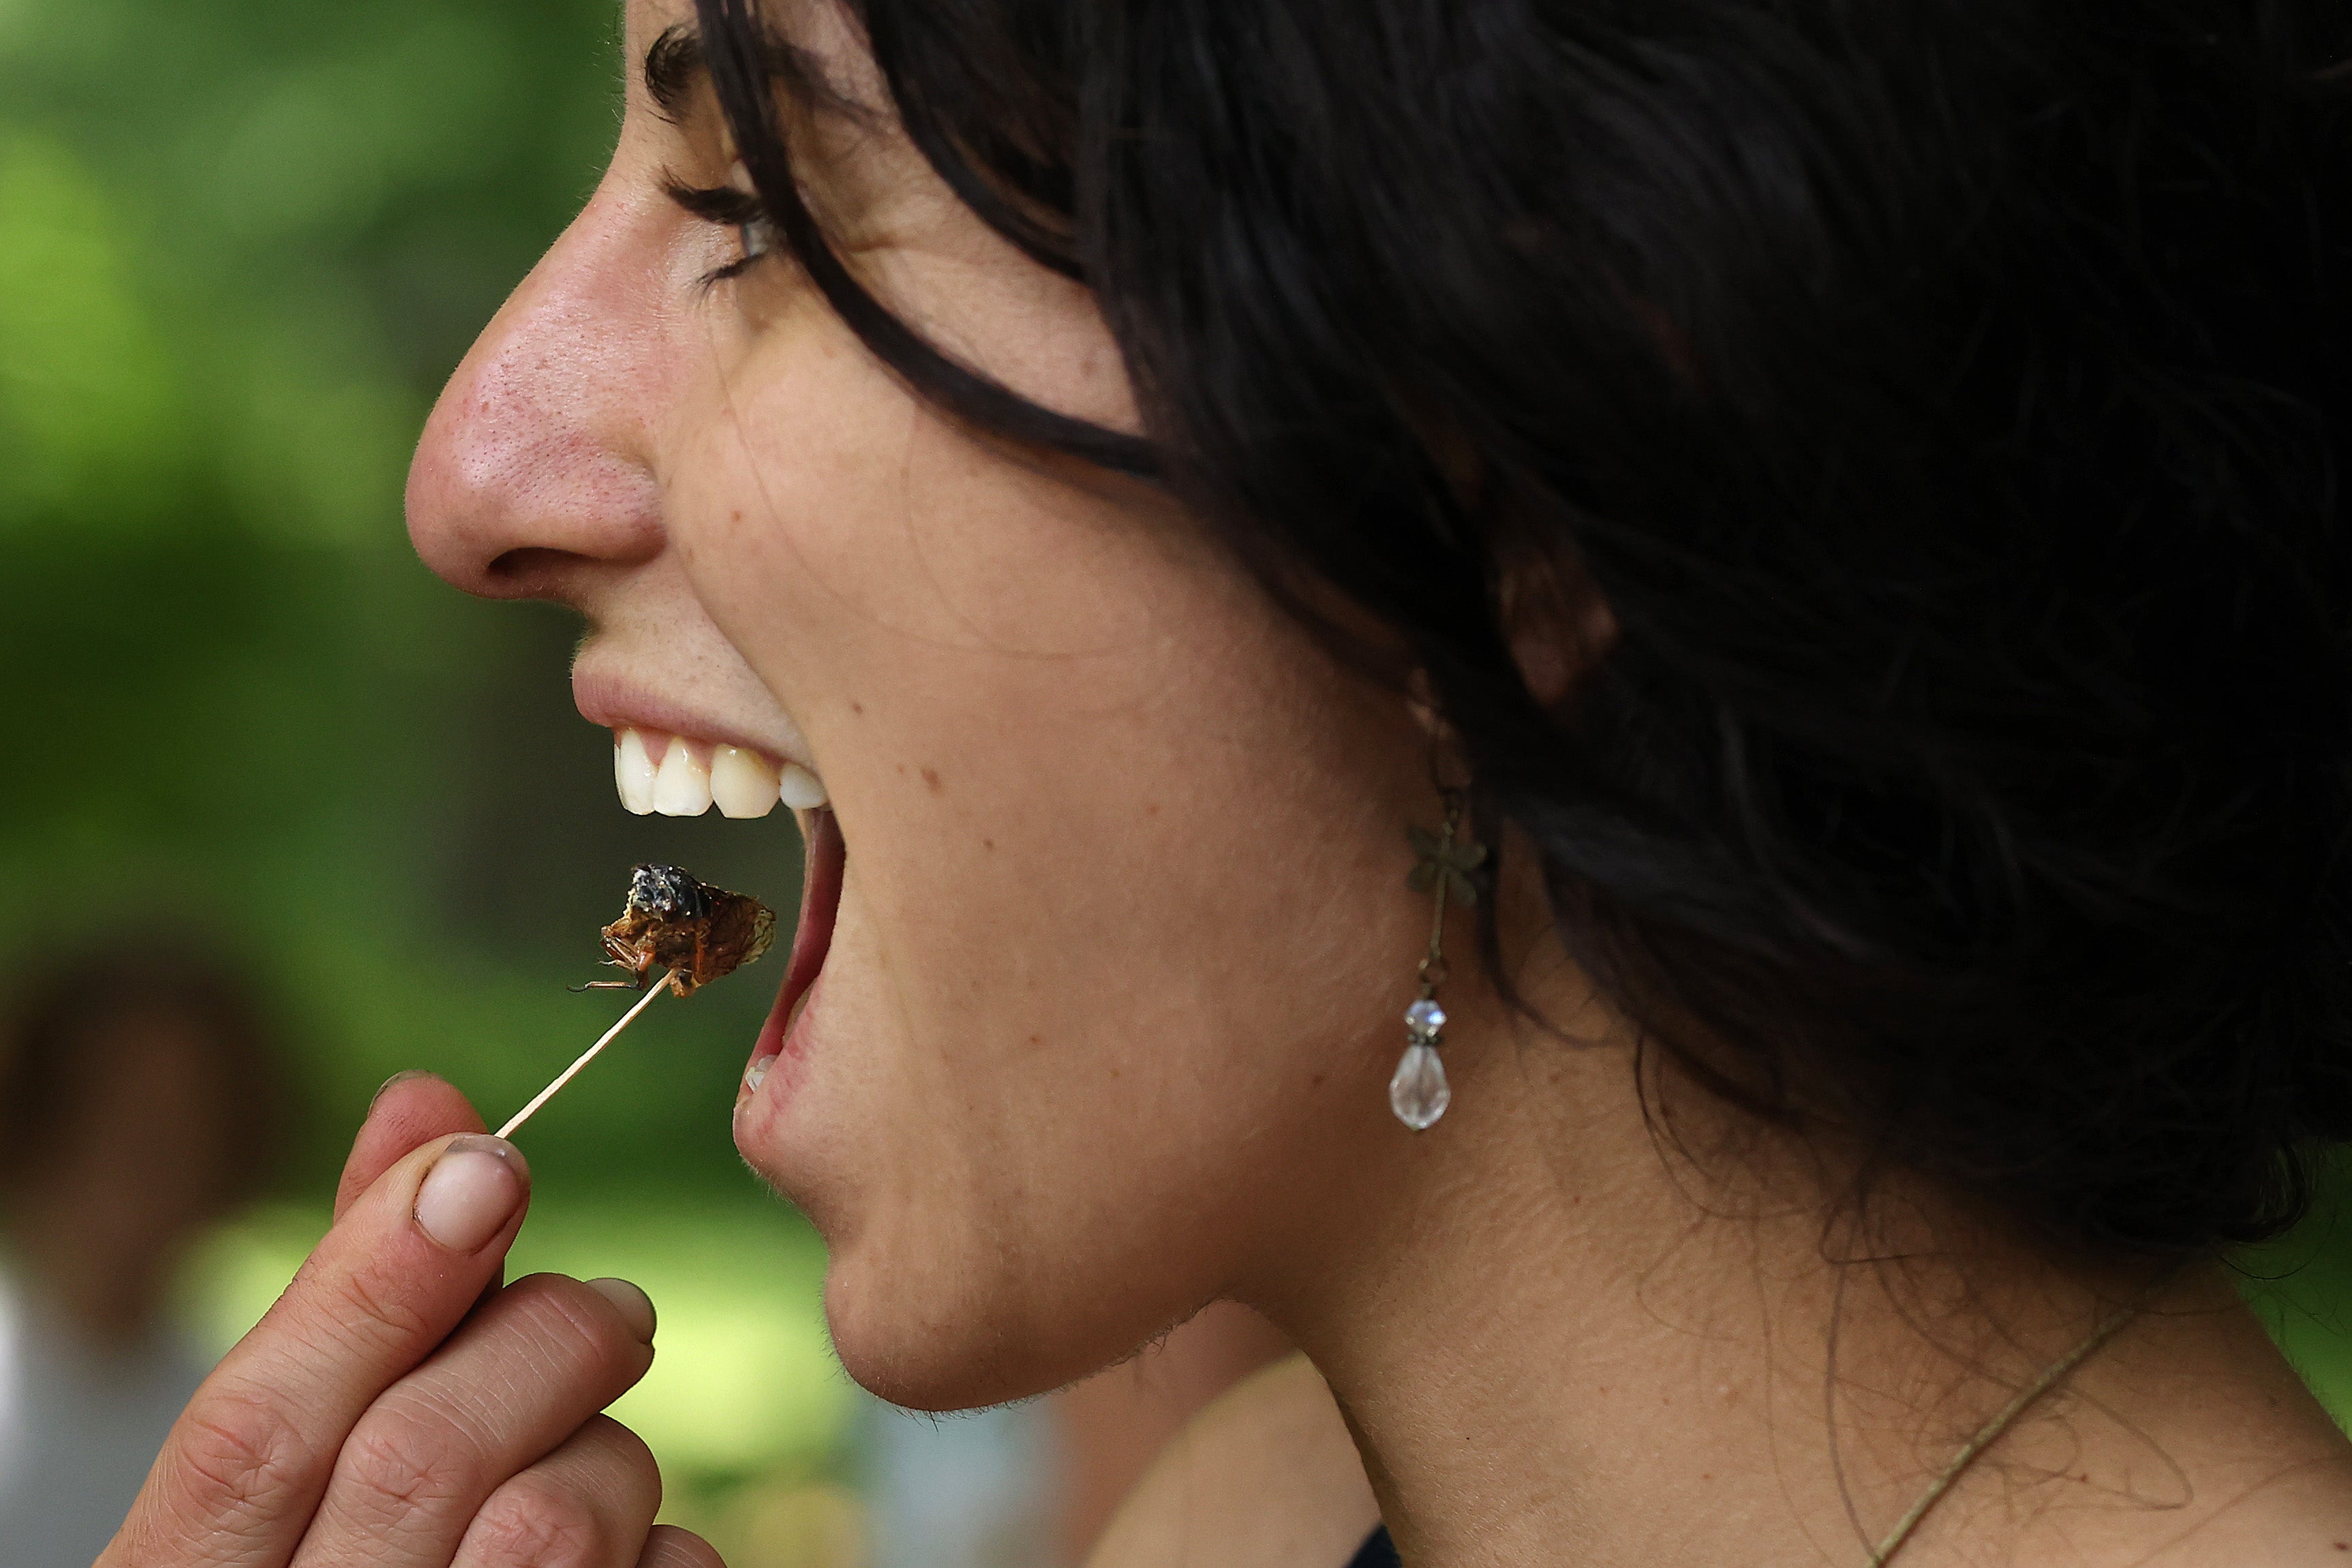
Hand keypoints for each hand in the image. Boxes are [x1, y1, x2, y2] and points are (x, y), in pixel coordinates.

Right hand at [99, 1073, 721, 1567]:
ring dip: (610, 1448)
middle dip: (545, 1338)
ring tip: (592, 1449)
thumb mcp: (289, 1479)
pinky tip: (623, 1554)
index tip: (484, 1167)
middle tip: (606, 1311)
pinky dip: (665, 1547)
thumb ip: (348, 1303)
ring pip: (559, 1518)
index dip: (375, 1279)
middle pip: (427, 1454)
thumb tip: (426, 1107)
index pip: (252, 1425)